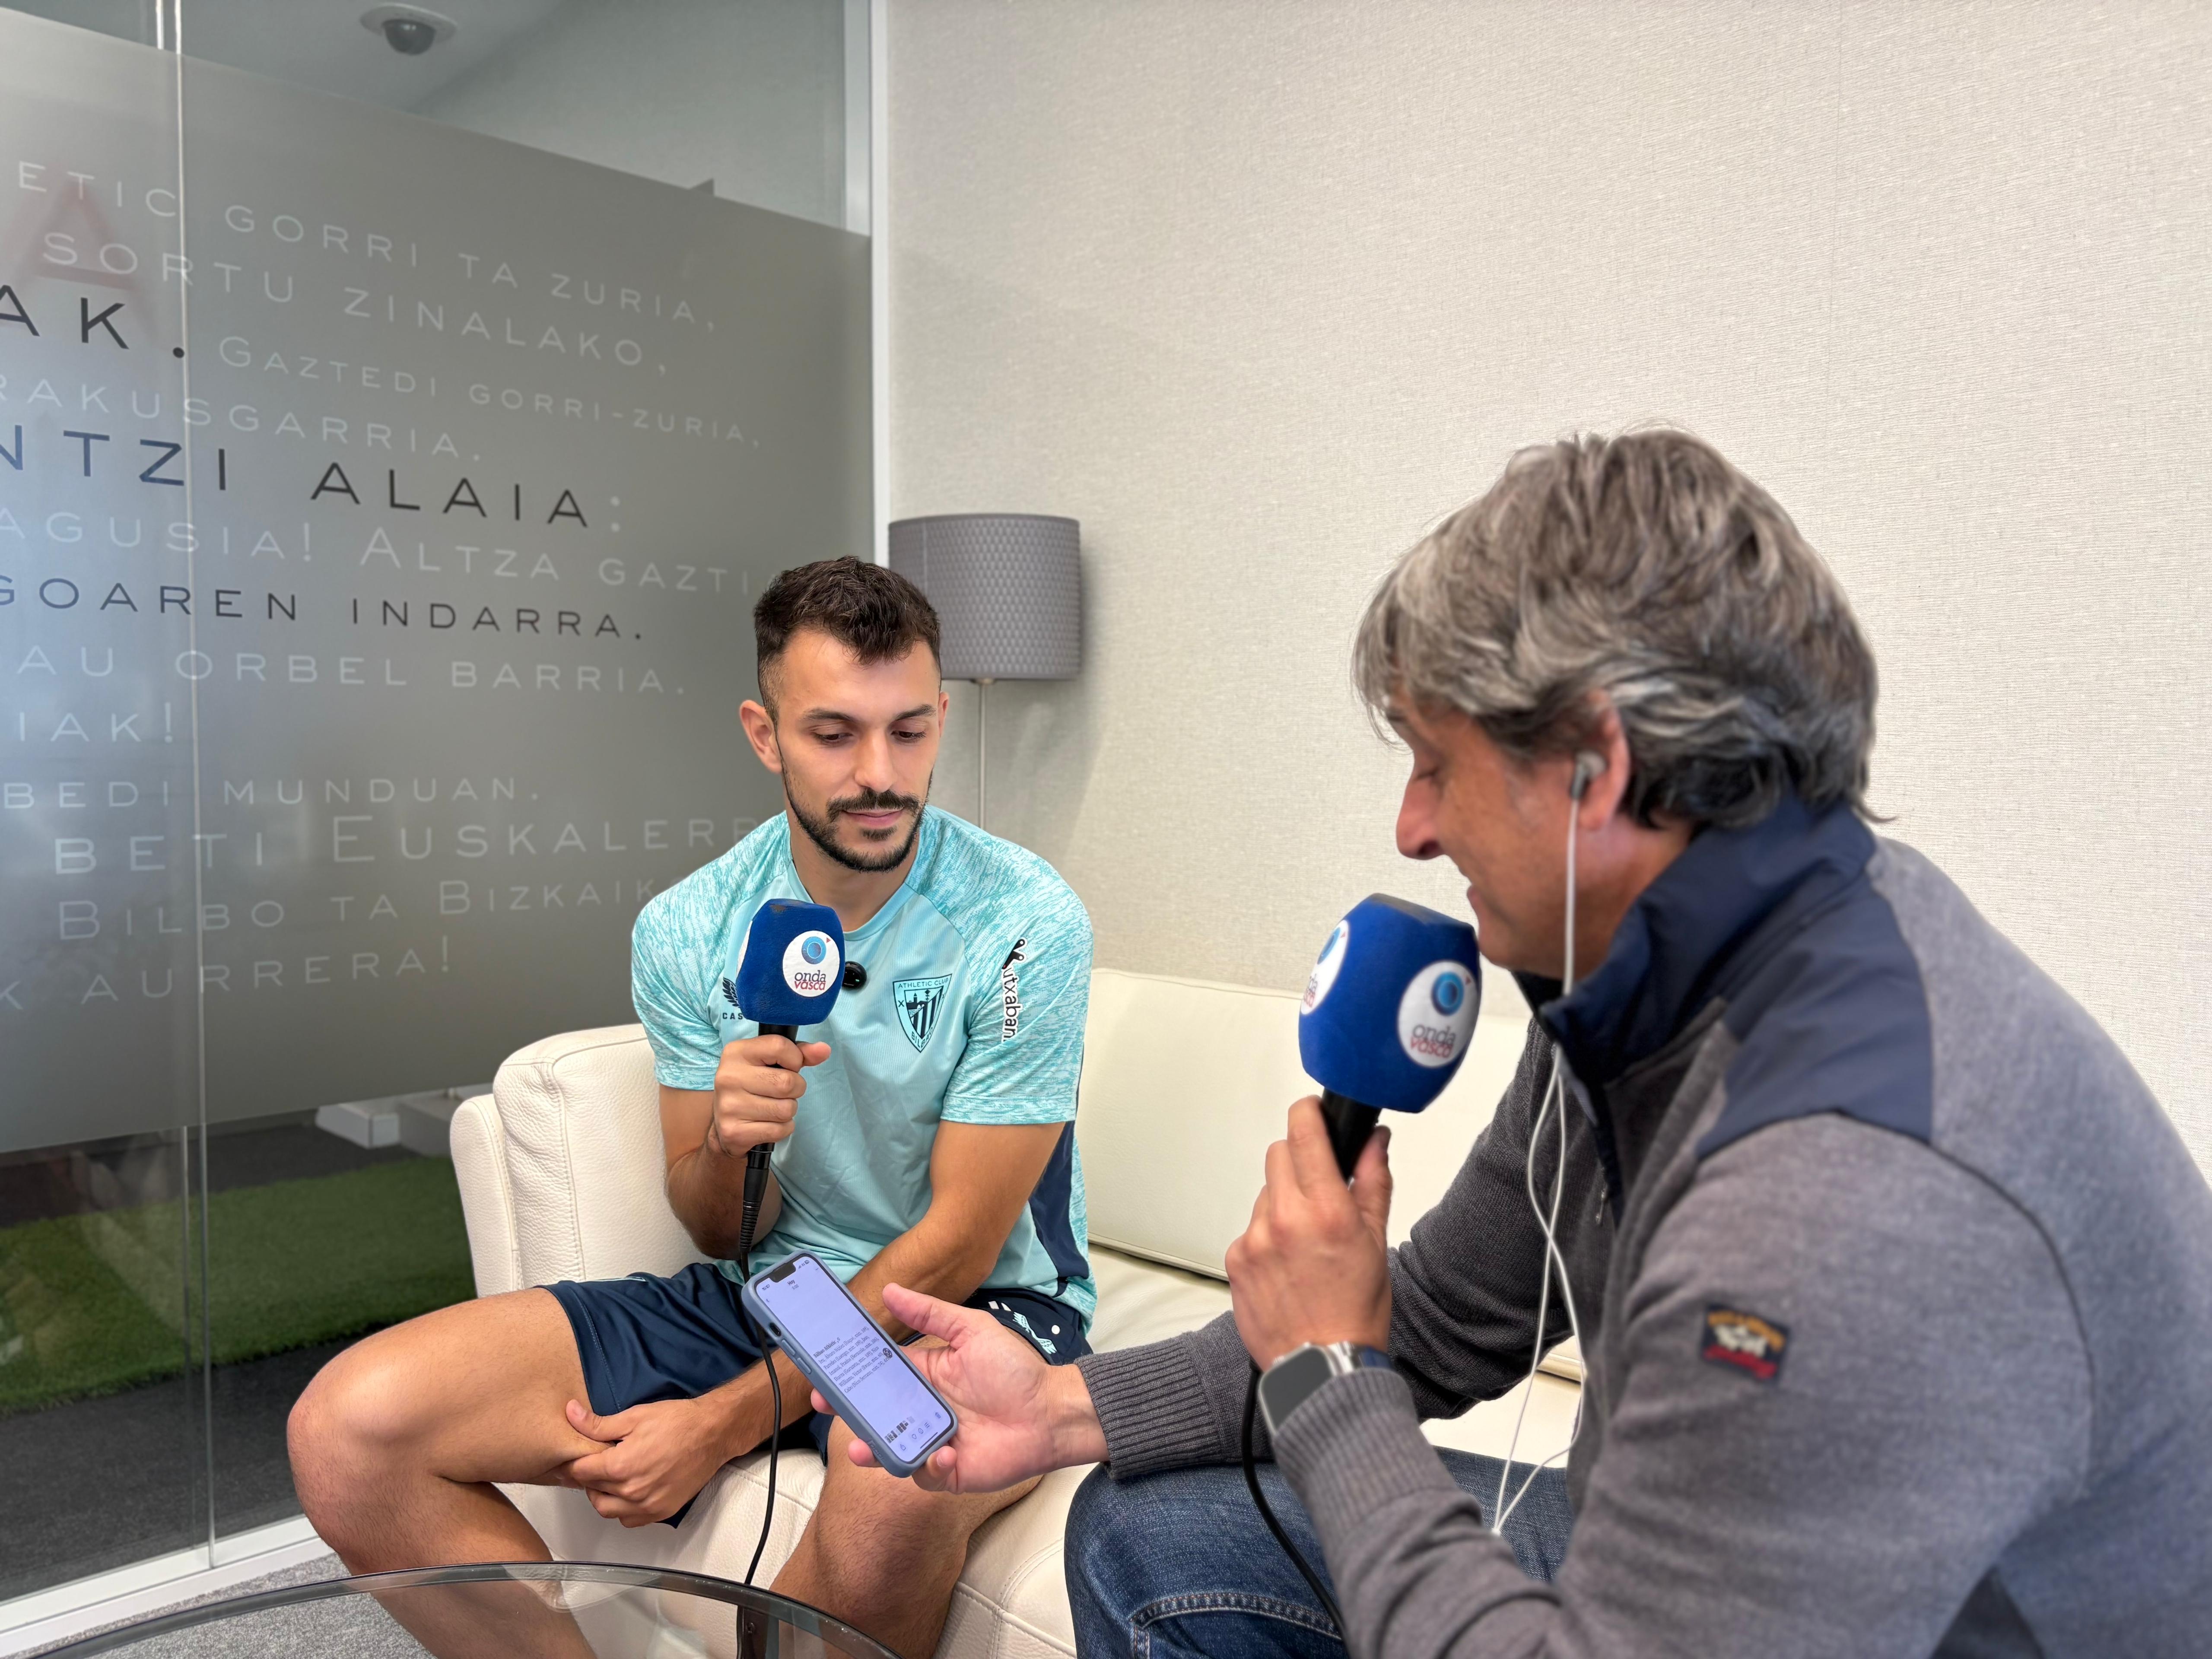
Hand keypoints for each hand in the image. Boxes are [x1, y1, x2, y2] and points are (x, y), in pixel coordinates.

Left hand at [557, 1396, 733, 1525]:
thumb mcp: (635, 1416)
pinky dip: (622, 1510)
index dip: (572, 1463)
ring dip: (601, 1496)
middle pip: (591, 1492)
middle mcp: (631, 1492)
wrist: (713, 1434)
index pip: (580, 1472)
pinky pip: (629, 1520)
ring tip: (609, 1478)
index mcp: (621, 1466)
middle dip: (586, 1478)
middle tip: (592, 1464)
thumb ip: (598, 1423)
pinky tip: (627, 1492)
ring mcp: (647, 1505)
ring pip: (607, 1511)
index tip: (572, 1457)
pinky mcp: (661, 1512)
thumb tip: (570, 1414)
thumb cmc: (677, 1422)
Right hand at [708, 1035, 831, 1156]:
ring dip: (788, 1110)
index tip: (789, 1066)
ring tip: (772, 1107)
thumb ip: (799, 1053)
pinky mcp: (734, 1131)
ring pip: (786, 1109)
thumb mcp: (771, 1062)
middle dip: (795, 1089)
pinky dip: (782, 1128)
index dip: (795, 1059)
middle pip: (787, 1083)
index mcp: (736, 1052)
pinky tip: (767, 1123)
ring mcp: (729, 1106)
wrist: (724, 1125)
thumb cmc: (753, 1086)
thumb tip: (824, 1049)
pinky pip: (780, 1130)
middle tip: (782, 1092)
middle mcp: (729, 1077)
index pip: (780, 1046)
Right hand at [826, 1283, 1105, 1493]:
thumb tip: (889, 1289)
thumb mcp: (972, 1331)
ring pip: (891, 1447)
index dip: (852, 1373)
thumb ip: (931, 1314)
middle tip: (828, 1406)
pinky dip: (929, 1464)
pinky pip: (925, 1472)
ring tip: (861, 1448)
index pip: (880, 1374)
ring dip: (873, 1448)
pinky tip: (947, 1452)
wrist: (1052, 1414)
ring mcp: (933, 1441)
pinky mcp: (949, 1471)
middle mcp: (924, 1409)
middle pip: (877, 1412)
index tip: (825, 1371)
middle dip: (849, 1412)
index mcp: (926, 1376)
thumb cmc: (1015, 1370)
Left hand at [1225, 1098, 1392, 1369]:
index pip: (1302, 1131)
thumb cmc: (1355, 1312)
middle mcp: (1285, 1218)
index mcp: (1326, 1209)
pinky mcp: (1235, 1260)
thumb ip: (1372, 1182)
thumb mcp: (1376, 1241)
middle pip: (1279, 1155)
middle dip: (1300, 1163)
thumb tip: (1374, 1142)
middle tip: (1319, 1193)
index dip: (1308, 1114)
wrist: (1323, 1369)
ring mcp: (1254, 1239)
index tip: (1314, 1114)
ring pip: (1265, 1194)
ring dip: (1283, 1204)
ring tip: (1305, 1243)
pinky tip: (1286, 1265)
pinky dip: (1266, 1237)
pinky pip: (1250, 1229)